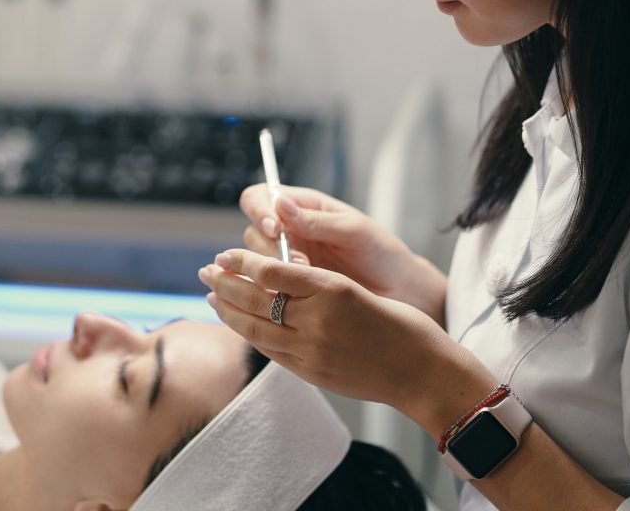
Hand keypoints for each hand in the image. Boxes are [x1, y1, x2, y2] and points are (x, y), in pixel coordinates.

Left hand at [198, 249, 467, 413]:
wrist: (424, 374)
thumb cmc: (401, 325)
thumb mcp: (358, 290)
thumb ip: (315, 285)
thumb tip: (272, 273)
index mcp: (332, 290)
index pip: (272, 272)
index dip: (243, 262)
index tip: (225, 254)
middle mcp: (317, 320)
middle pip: (256, 299)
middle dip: (225, 283)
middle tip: (205, 270)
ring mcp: (312, 350)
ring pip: (256, 327)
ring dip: (228, 310)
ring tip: (211, 295)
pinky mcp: (311, 373)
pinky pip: (269, 349)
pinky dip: (249, 333)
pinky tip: (237, 324)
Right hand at [240, 184, 445, 323]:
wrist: (401, 293)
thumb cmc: (382, 254)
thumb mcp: (353, 231)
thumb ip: (317, 220)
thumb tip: (280, 205)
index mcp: (302, 208)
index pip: (260, 198)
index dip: (258, 210)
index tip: (274, 229)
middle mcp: (289, 232)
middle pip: (252, 231)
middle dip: (268, 247)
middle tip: (300, 263)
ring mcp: (287, 261)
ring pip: (254, 261)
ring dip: (272, 270)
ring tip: (306, 279)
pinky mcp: (288, 288)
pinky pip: (265, 286)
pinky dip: (273, 290)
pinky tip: (295, 297)